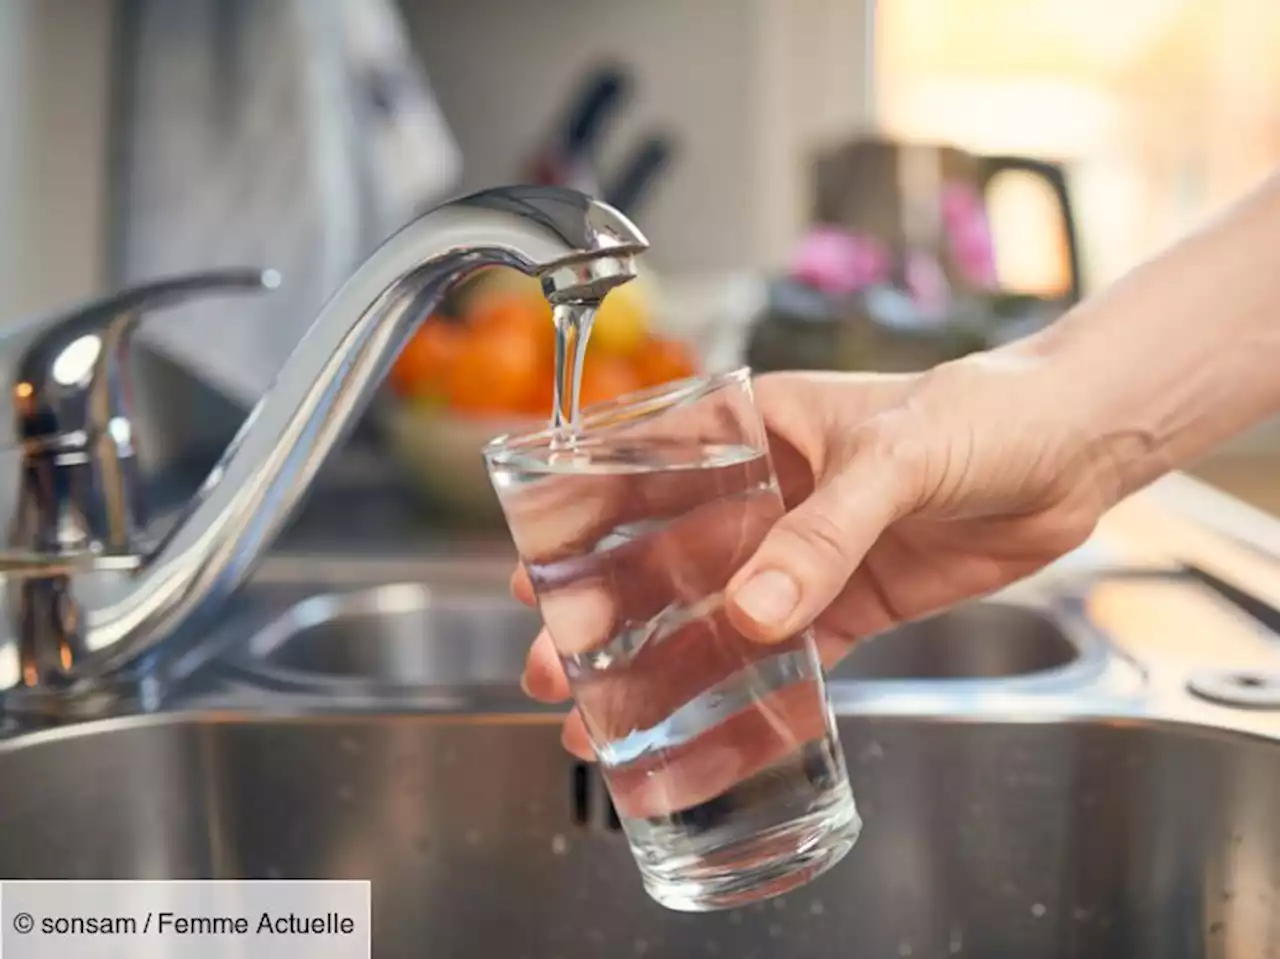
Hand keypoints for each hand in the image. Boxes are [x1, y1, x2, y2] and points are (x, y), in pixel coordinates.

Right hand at [514, 354, 1121, 758]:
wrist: (1072, 451)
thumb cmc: (981, 413)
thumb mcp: (893, 459)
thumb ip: (824, 534)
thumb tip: (754, 612)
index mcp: (756, 430)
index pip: (647, 471)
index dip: (583, 521)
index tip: (535, 569)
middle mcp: (768, 494)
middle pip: (667, 557)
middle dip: (607, 612)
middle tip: (556, 665)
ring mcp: (805, 551)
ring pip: (717, 614)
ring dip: (664, 662)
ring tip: (610, 714)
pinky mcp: (849, 601)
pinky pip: (789, 654)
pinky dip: (749, 689)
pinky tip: (706, 724)